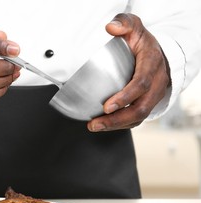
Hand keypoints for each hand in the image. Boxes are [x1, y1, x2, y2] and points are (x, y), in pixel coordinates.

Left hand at [87, 13, 170, 131]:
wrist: (159, 55)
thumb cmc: (144, 44)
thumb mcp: (135, 27)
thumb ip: (124, 23)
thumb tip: (111, 28)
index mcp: (152, 64)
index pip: (141, 84)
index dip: (125, 97)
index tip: (107, 106)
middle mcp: (156, 84)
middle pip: (140, 108)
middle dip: (117, 119)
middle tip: (96, 123)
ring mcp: (153, 96)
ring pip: (138, 117)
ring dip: (116, 125)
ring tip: (95, 126)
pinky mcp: (147, 104)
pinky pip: (135, 119)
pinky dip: (119, 125)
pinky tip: (103, 124)